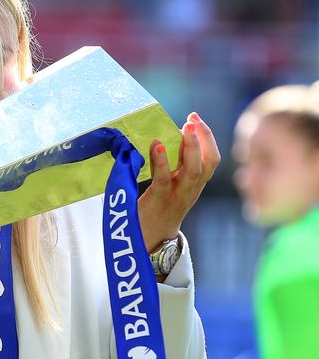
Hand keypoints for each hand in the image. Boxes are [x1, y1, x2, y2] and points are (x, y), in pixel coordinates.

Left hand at [138, 112, 219, 251]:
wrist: (147, 241)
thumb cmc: (156, 210)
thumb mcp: (170, 187)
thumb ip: (172, 168)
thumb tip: (162, 138)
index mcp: (195, 186)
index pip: (211, 160)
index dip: (207, 139)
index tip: (196, 119)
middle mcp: (191, 191)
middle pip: (208, 163)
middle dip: (204, 138)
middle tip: (194, 118)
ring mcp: (177, 197)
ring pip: (194, 171)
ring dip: (191, 147)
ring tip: (185, 127)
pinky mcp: (160, 201)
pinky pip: (164, 179)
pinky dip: (162, 161)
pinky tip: (157, 145)